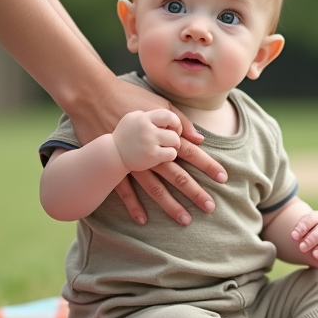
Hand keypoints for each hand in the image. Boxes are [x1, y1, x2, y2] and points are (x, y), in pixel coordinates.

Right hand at [72, 76, 226, 224]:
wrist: (94, 98)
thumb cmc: (129, 97)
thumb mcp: (158, 105)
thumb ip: (180, 122)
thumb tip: (200, 139)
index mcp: (163, 135)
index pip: (191, 153)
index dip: (208, 165)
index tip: (223, 177)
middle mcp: (151, 151)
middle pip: (178, 175)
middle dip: (195, 192)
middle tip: (210, 206)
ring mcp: (133, 161)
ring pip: (155, 189)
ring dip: (171, 205)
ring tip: (185, 220)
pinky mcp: (116, 166)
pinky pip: (125, 191)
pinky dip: (133, 206)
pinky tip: (142, 220)